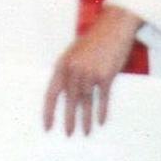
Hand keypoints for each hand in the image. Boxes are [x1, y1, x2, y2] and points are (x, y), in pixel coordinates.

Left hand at [43, 5, 141, 134]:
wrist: (113, 27)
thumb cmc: (94, 41)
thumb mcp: (74, 54)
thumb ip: (68, 71)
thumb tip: (66, 93)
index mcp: (62, 64)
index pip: (51, 93)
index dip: (49, 111)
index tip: (47, 125)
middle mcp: (74, 69)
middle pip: (69, 100)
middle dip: (68, 119)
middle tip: (67, 134)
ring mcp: (89, 72)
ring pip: (85, 101)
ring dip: (85, 119)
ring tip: (84, 132)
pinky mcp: (105, 75)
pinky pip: (102, 98)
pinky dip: (101, 111)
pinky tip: (100, 122)